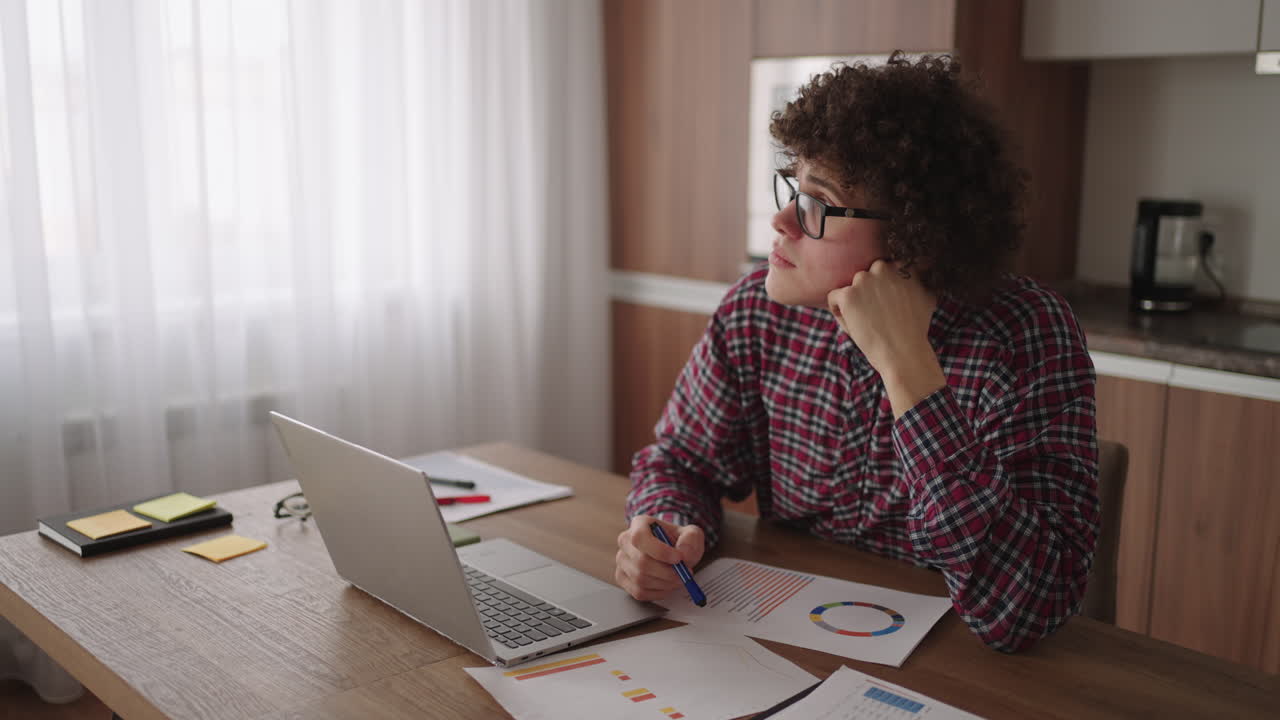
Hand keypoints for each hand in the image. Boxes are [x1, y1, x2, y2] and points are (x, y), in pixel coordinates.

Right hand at [615, 515, 705, 601]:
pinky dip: (658, 593)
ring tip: (679, 579)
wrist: (673, 552)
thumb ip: (691, 540)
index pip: (640, 537)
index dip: (659, 551)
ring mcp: (622, 561)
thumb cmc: (679, 541)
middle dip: (667, 572)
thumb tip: (683, 554)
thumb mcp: (691, 534)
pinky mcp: (622, 578)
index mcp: (639, 524)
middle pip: (641, 562)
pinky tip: (668, 586)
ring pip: (640, 579)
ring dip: (665, 583)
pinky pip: (638, 591)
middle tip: (685, 574)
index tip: (678, 559)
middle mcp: (625, 541)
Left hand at [826, 259, 945, 417]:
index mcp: (901, 265)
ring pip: (850, 288)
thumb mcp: (928, 297)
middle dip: (867, 295)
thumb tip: (925, 264)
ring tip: (869, 323)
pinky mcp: (848, 295)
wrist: (904, 353)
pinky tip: (855, 325)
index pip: (882, 271)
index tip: (891, 308)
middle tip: (878, 317)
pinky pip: (833, 298)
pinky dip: (839, 312)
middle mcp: (882, 268)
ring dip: (854, 304)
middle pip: (864, 279)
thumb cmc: (915, 330)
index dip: (883, 291)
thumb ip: (921, 277)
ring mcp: (864, 280)